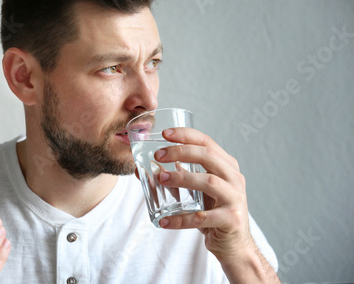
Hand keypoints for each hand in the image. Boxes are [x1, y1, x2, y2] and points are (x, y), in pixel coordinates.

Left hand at [152, 127, 251, 262]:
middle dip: (182, 152)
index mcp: (226, 166)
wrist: (234, 244)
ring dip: (182, 178)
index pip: (207, 142)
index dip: (186, 135)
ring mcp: (235, 198)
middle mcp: (234, 178)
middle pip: (208, 156)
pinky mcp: (231, 219)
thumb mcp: (196, 191)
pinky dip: (181, 219)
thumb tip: (142, 168)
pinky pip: (202, 217)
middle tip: (158, 154)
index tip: (165, 133)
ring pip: (209, 182)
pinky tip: (165, 221)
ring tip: (160, 178)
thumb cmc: (213, 211)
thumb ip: (175, 177)